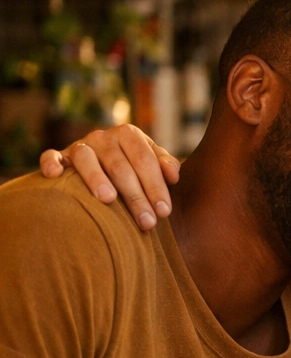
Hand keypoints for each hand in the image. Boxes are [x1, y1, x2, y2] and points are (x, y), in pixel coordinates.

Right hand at [39, 124, 179, 230]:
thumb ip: (165, 165)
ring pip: (87, 160)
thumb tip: (174, 175)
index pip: (145, 161)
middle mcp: (103, 137)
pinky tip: (54, 175)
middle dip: (135, 195)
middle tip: (147, 222)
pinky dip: (51, 163)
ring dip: (97, 178)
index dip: (156, 186)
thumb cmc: (136, 168)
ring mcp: (80, 146)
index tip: (164, 211)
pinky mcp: (60, 156)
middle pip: (120, 166)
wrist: (104, 163)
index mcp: (129, 135)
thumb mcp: (152, 163)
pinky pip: (51, 156)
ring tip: (108, 199)